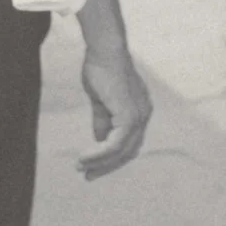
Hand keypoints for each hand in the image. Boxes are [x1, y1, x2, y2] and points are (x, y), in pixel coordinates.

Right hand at [76, 45, 152, 179]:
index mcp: (140, 110)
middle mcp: (144, 115)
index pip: (130, 143)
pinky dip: (100, 154)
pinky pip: (115, 144)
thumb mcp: (102, 100)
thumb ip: (103, 120)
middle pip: (128, 151)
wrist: (104, 49)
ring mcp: (139, 116)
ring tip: (81, 167)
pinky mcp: (129, 115)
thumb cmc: (101, 68)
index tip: (92, 166)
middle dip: (107, 166)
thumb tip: (99, 141)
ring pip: (122, 151)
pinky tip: (85, 157)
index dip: (112, 157)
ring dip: (100, 162)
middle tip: (87, 176)